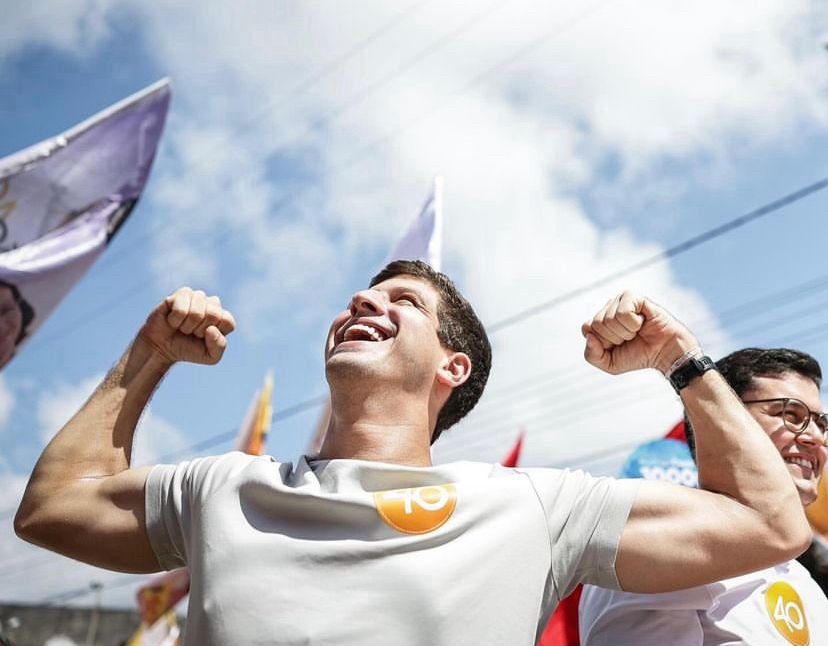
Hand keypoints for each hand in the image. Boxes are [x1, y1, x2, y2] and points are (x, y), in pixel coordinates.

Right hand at [137, 287, 235, 365]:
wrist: (162, 347)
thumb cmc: (188, 350)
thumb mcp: (210, 357)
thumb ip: (219, 346)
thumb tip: (212, 329)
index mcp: (223, 318)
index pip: (227, 321)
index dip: (214, 334)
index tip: (204, 338)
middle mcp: (212, 304)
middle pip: (213, 314)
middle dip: (199, 330)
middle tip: (191, 332)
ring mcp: (197, 297)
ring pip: (197, 312)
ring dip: (187, 325)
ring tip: (182, 326)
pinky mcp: (181, 294)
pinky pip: (181, 309)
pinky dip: (175, 320)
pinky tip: (173, 320)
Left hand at [581, 291, 697, 374]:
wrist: (664, 353)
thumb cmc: (638, 355)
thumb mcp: (609, 363)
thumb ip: (591, 355)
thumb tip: (589, 335)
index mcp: (599, 321)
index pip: (587, 329)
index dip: (603, 343)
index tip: (617, 345)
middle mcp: (608, 308)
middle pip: (597, 324)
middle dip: (615, 338)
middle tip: (630, 338)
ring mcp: (620, 300)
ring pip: (609, 319)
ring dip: (626, 332)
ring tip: (637, 331)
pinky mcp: (634, 297)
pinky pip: (623, 313)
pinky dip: (634, 324)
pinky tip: (642, 322)